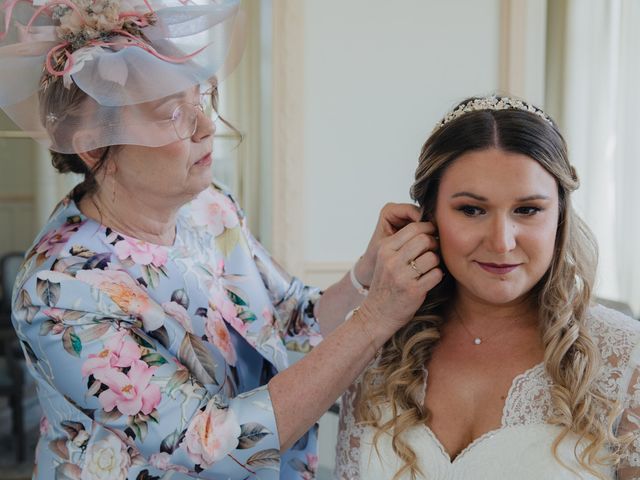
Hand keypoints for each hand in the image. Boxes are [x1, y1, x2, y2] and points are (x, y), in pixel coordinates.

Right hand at [358, 221, 442, 339]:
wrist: (377, 314)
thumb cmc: (386, 284)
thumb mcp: (386, 260)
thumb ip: (402, 244)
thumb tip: (429, 228)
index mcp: (385, 249)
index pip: (413, 228)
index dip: (428, 228)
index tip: (432, 234)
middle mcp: (392, 261)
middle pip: (424, 239)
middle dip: (434, 243)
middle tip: (433, 251)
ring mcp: (402, 276)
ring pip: (432, 257)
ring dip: (436, 261)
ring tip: (429, 267)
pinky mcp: (413, 291)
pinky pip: (436, 274)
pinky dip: (437, 276)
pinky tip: (430, 279)